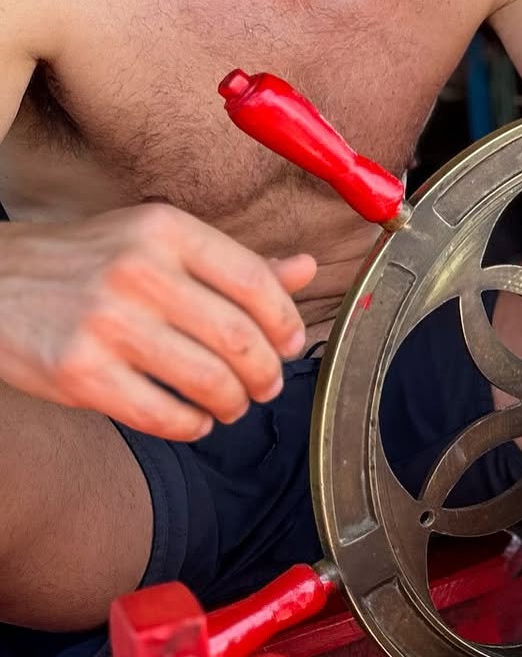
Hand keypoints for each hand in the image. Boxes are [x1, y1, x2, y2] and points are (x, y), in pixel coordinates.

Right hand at [0, 206, 314, 441]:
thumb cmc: (88, 261)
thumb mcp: (158, 241)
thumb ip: (233, 261)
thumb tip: (306, 268)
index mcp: (167, 230)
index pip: (254, 281)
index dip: (285, 322)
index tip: (291, 344)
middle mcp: (140, 271)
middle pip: (238, 337)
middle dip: (265, 373)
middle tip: (266, 385)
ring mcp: (108, 324)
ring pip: (207, 381)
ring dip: (233, 403)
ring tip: (232, 405)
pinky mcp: (80, 374)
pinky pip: (161, 415)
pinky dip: (191, 426)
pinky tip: (193, 420)